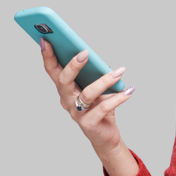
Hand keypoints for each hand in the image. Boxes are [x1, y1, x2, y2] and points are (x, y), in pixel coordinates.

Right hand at [40, 38, 134, 162]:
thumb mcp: (94, 87)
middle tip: (85, 52)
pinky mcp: (89, 123)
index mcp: (65, 89)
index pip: (52, 70)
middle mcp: (66, 100)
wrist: (105, 135)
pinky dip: (117, 98)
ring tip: (120, 71)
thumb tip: (94, 56)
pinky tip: (129, 90)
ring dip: (104, 81)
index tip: (45, 39)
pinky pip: (103, 108)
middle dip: (73, 65)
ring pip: (87, 94)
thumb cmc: (98, 107)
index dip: (47, 56)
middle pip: (64, 81)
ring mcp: (77, 113)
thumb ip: (92, 74)